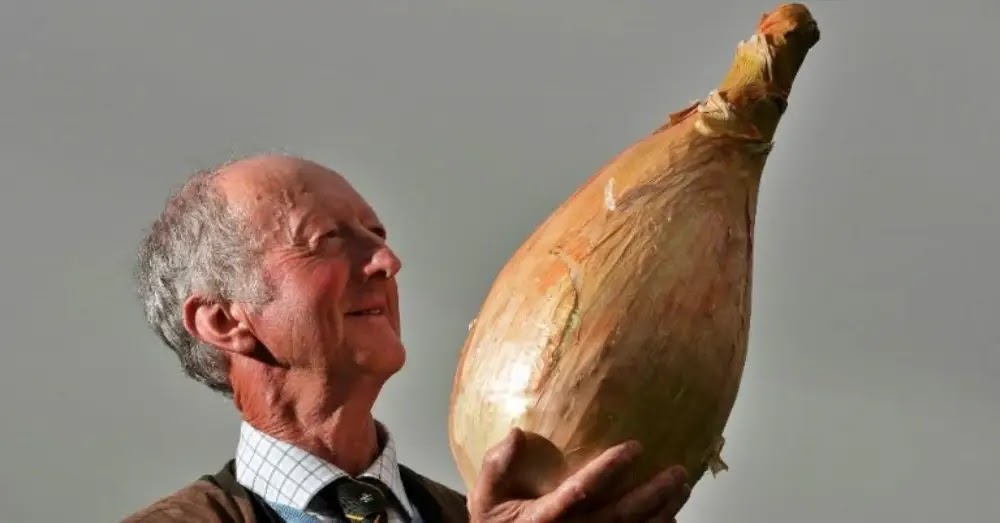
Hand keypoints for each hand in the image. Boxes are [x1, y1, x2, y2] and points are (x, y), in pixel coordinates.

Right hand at [468, 428, 690, 521]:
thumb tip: (517, 433)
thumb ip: (496, 466)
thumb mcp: (485, 496)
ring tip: (683, 488)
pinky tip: (673, 516)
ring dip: (662, 514)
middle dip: (651, 495)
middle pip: (618, 518)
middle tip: (677, 472)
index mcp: (543, 519)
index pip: (581, 491)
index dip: (608, 470)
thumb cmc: (495, 522)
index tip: (635, 447)